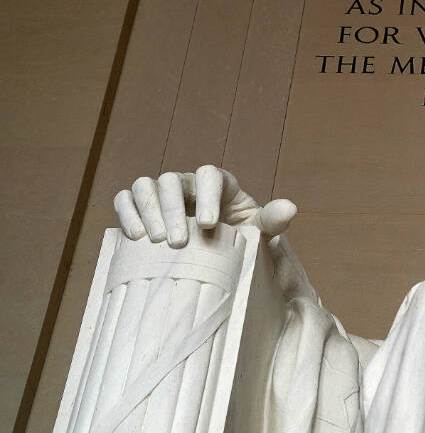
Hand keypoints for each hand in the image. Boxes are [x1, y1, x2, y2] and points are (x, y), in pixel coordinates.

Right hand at [113, 165, 295, 247]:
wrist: (221, 257)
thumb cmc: (242, 239)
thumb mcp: (260, 232)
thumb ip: (273, 220)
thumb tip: (290, 209)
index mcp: (219, 183)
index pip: (209, 175)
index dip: (207, 195)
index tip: (209, 224)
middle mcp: (188, 184)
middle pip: (172, 180)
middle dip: (173, 210)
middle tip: (177, 242)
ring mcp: (162, 194)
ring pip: (146, 186)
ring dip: (148, 210)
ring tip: (155, 241)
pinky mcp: (143, 208)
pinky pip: (126, 199)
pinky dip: (127, 212)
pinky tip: (135, 236)